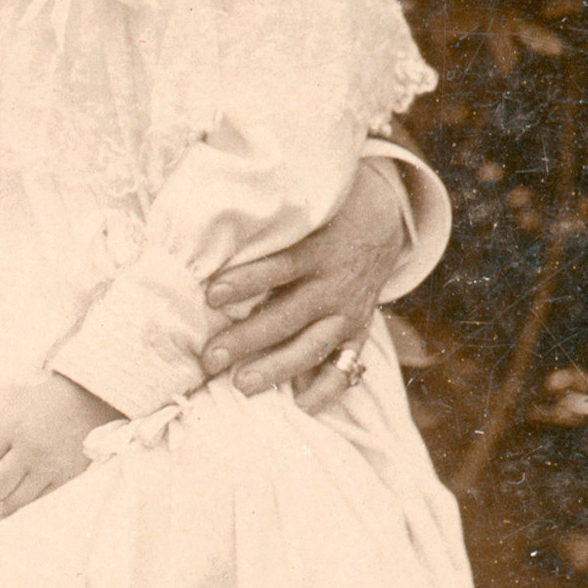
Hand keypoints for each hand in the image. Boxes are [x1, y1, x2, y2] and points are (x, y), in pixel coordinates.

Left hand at [0, 374, 118, 515]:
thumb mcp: (11, 411)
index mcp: (10, 428)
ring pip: (13, 501)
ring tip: (5, 487)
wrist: (88, 399)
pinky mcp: (66, 478)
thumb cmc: (44, 403)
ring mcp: (49, 466)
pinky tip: (23, 491)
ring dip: (3, 497)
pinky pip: (37, 502)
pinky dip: (26, 500)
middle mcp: (29, 450)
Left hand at [201, 158, 400, 410]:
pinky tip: (302, 407)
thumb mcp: (299, 200)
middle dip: (247, 339)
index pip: (278, 265)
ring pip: (312, 346)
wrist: (385, 217)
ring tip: (241, 386)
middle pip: (288, 315)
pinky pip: (346, 365)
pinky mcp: (358, 329)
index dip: (245, 280)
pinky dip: (328, 389)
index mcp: (317, 247)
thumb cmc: (321, 209)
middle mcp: (334, 283)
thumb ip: (260, 205)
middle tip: (210, 357)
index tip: (209, 294)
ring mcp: (349, 310)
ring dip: (277, 369)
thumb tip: (202, 181)